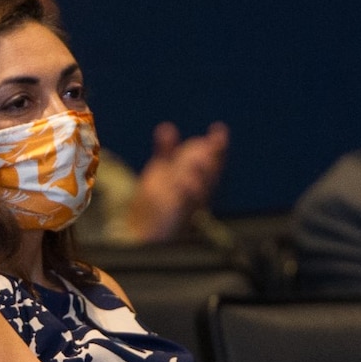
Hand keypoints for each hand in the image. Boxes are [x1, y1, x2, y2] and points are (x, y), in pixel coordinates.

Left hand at [126, 121, 228, 241]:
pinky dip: (185, 194)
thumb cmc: (155, 203)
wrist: (142, 233)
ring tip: (198, 161)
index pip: (211, 163)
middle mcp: (197, 196)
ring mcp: (187, 208)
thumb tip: (167, 128)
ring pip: (200, 191)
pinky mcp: (175, 218)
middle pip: (210, 176)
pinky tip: (183, 182)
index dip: (216, 148)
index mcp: (196, 182)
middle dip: (213, 159)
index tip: (218, 129)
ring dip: (200, 176)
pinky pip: (183, 207)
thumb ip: (166, 152)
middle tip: (210, 143)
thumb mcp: (161, 173)